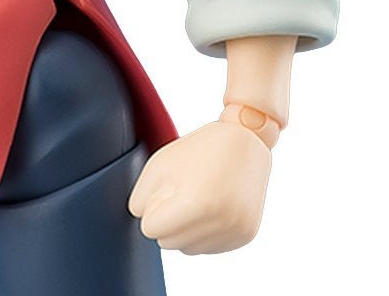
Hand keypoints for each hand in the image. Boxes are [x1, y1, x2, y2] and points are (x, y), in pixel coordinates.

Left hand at [127, 119, 271, 253]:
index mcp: (196, 203)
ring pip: (189, 249)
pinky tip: (212, 206)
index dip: (152, 209)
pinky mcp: (246, 234)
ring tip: (198, 198)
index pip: (150, 229)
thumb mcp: (160, 164)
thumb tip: (142, 222)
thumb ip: (141, 198)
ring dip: (186, 229)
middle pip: (168, 243)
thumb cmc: (199, 148)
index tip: (165, 191)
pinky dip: (205, 232)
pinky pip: (210, 248)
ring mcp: (235, 230)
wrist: (246, 139)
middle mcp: (219, 222)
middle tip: (181, 192)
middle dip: (168, 221)